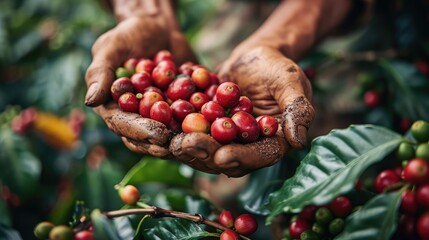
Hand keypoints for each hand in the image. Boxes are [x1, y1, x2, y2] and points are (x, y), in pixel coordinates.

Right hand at [85, 15, 195, 156]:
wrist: (159, 28)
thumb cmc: (129, 35)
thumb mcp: (111, 47)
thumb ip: (100, 73)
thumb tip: (90, 101)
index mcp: (115, 108)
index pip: (125, 126)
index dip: (142, 132)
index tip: (158, 135)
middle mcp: (137, 117)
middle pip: (148, 138)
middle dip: (166, 144)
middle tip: (183, 144)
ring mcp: (161, 116)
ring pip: (171, 135)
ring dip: (185, 140)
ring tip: (201, 141)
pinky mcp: (181, 110)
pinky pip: (191, 120)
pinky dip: (203, 124)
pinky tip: (217, 125)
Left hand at [170, 45, 313, 176]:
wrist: (254, 57)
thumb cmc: (278, 67)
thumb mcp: (291, 82)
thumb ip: (298, 109)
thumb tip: (299, 141)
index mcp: (273, 142)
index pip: (260, 156)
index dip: (241, 158)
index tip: (222, 156)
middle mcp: (248, 147)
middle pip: (227, 157)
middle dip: (206, 153)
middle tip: (185, 146)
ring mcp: (226, 140)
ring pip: (206, 150)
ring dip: (188, 147)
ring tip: (171, 141)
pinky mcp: (208, 128)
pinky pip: (193, 132)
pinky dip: (177, 131)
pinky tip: (162, 127)